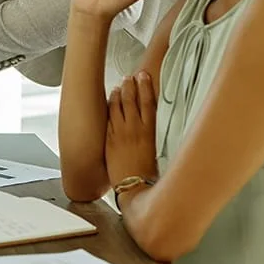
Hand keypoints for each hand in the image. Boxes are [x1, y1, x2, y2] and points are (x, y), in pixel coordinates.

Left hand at [104, 72, 158, 186]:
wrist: (133, 187)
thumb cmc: (146, 173)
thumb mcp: (154, 150)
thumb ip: (150, 135)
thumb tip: (148, 127)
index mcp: (150, 131)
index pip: (148, 102)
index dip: (146, 87)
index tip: (144, 77)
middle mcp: (135, 129)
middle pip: (132, 100)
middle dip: (131, 85)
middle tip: (130, 77)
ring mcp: (121, 132)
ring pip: (119, 105)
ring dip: (119, 93)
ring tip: (120, 84)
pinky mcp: (109, 138)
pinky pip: (108, 117)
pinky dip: (109, 105)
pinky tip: (110, 99)